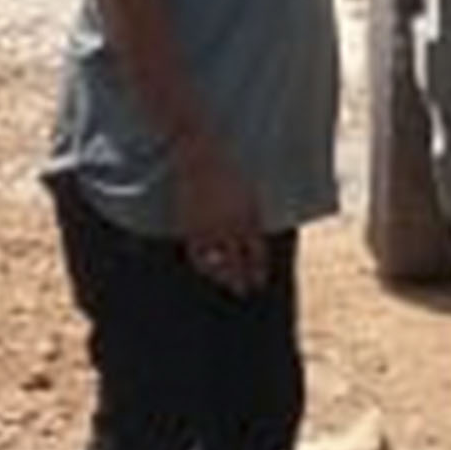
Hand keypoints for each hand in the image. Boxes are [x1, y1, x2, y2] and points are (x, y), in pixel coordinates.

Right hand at [173, 148, 269, 295]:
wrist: (201, 158)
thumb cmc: (227, 171)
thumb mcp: (248, 194)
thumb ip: (252, 216)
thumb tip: (254, 234)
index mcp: (248, 217)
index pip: (256, 253)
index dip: (258, 270)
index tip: (259, 281)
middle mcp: (230, 226)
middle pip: (237, 262)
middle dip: (241, 279)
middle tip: (244, 291)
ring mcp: (210, 226)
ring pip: (217, 261)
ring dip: (222, 276)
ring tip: (225, 284)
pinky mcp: (191, 224)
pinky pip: (196, 252)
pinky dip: (202, 263)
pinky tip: (205, 269)